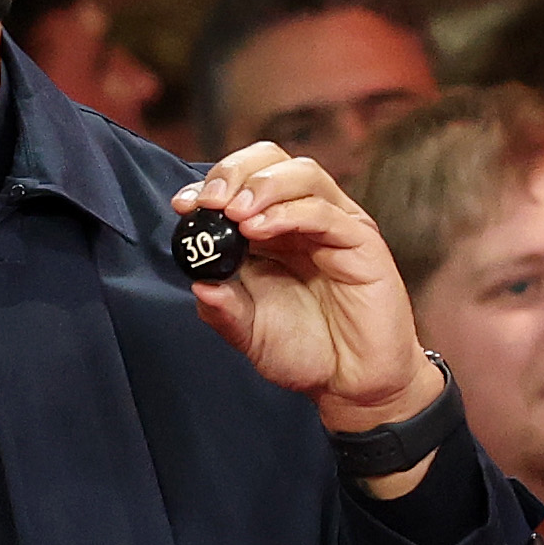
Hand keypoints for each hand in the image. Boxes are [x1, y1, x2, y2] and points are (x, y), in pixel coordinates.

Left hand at [174, 147, 442, 431]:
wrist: (352, 384)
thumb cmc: (304, 353)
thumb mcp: (248, 334)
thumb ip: (223, 309)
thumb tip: (198, 284)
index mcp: (270, 230)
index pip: (239, 182)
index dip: (208, 184)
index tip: (183, 205)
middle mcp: (301, 218)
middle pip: (270, 160)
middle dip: (234, 172)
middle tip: (211, 202)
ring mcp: (333, 225)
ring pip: (302, 173)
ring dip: (262, 185)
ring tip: (236, 214)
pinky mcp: (360, 241)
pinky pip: (326, 212)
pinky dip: (290, 212)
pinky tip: (261, 230)